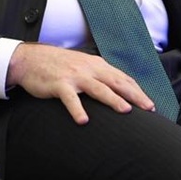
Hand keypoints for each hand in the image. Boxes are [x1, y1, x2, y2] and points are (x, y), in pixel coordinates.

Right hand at [6, 43, 154, 124]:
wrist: (30, 59)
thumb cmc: (58, 65)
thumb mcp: (82, 65)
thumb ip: (99, 75)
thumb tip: (117, 89)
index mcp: (96, 65)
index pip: (122, 78)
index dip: (137, 91)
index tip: (150, 104)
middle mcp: (88, 69)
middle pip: (116, 82)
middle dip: (134, 95)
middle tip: (148, 108)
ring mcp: (74, 76)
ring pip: (98, 88)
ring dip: (112, 99)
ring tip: (125, 110)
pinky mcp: (59, 84)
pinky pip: (70, 98)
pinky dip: (77, 109)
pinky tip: (83, 120)